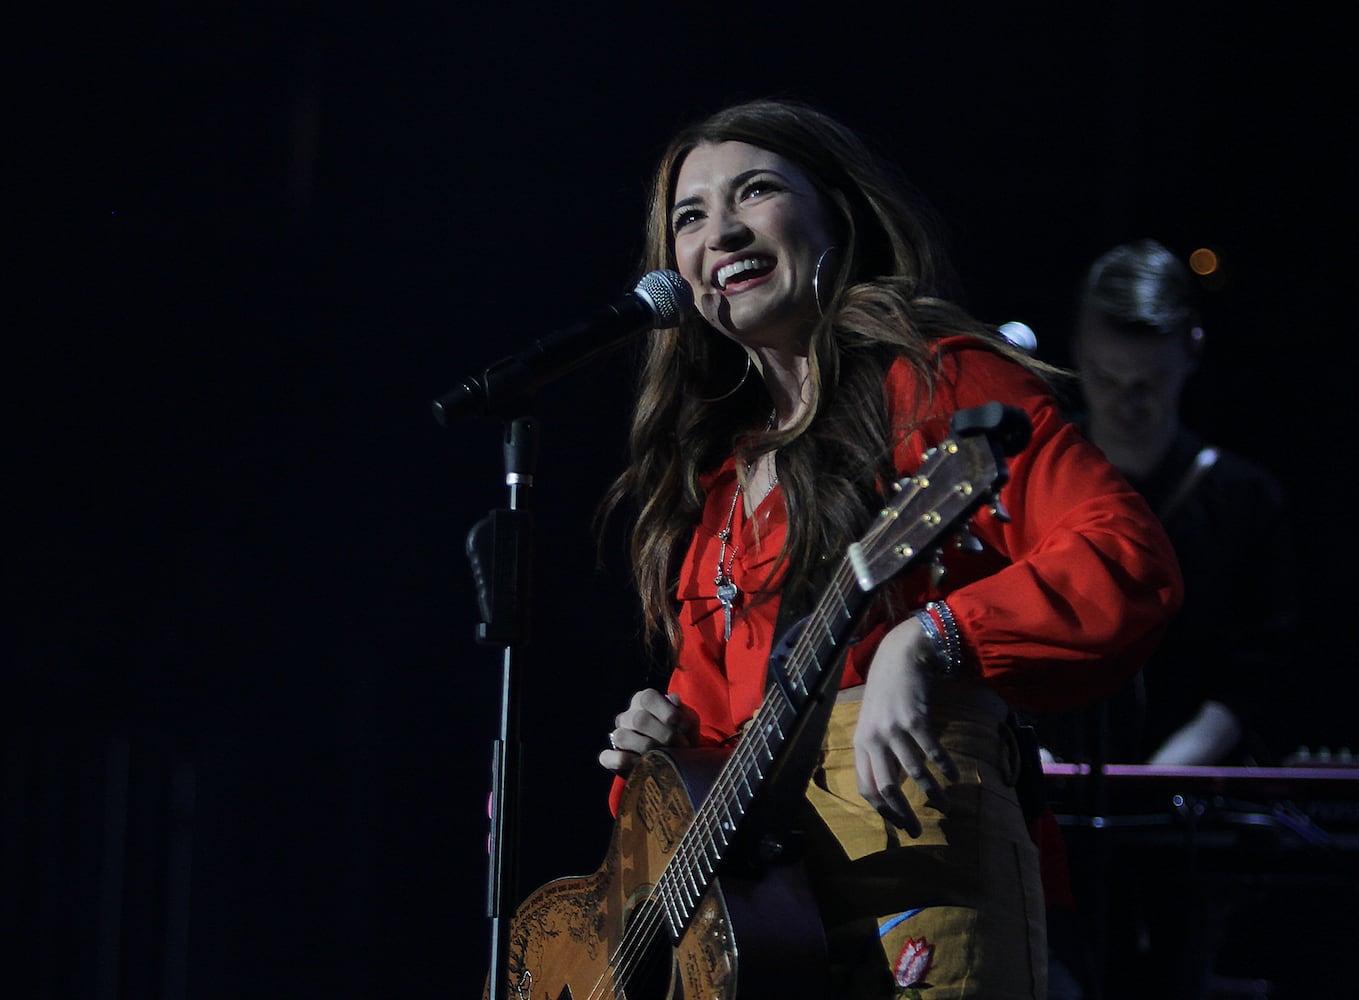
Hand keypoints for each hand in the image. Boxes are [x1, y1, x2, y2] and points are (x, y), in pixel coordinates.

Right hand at [598, 688, 697, 775]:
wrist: (678, 761)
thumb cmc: (682, 736)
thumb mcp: (688, 721)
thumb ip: (682, 711)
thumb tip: (673, 700)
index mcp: (644, 700)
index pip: (648, 698)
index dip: (668, 712)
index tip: (684, 727)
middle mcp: (628, 715)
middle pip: (639, 720)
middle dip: (664, 735)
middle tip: (681, 746)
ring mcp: (617, 735)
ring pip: (622, 737)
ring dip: (648, 750)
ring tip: (666, 757)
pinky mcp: (611, 757)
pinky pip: (608, 757)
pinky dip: (625, 761)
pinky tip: (644, 764)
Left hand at [853, 615, 958, 836]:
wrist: (899, 656)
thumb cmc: (887, 693)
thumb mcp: (874, 723)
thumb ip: (880, 752)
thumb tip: (892, 787)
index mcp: (861, 743)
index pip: (866, 787)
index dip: (882, 810)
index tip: (898, 824)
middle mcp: (873, 739)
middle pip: (886, 787)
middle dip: (903, 814)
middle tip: (917, 831)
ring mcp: (893, 728)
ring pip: (913, 773)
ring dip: (931, 794)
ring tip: (947, 807)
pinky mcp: (914, 718)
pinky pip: (931, 751)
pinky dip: (944, 767)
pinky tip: (954, 777)